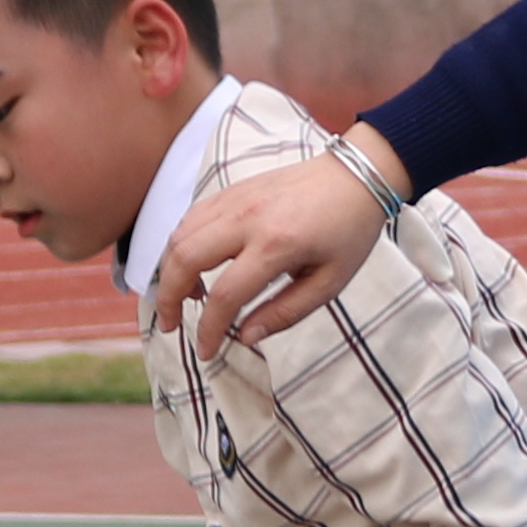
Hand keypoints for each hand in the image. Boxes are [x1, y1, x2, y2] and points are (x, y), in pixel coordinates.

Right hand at [147, 129, 399, 350]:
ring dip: (170, 271)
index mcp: (276, 244)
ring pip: (180, 235)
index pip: (224, 295)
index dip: (208, 329)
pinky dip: (181, 245)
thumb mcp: (330, 282)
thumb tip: (246, 337)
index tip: (206, 352)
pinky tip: (193, 265)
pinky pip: (191, 217)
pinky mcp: (232, 190)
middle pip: (185, 258)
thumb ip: (286, 312)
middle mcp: (247, 218)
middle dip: (168, 298)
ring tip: (183, 298)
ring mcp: (236, 199)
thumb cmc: (350, 231)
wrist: (358, 174)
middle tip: (170, 324)